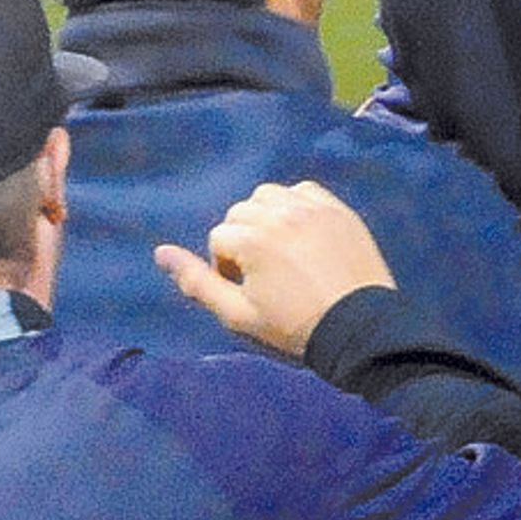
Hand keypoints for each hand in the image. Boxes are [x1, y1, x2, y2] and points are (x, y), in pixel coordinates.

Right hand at [156, 179, 395, 358]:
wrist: (359, 328)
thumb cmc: (294, 326)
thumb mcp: (238, 314)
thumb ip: (197, 282)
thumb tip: (161, 252)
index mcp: (252, 239)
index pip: (219, 238)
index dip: (227, 266)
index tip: (249, 290)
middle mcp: (279, 214)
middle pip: (240, 213)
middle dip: (243, 239)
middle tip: (264, 272)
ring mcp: (312, 208)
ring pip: (268, 196)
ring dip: (265, 217)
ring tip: (280, 249)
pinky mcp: (338, 210)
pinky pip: (304, 191)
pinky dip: (296, 205)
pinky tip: (302, 233)